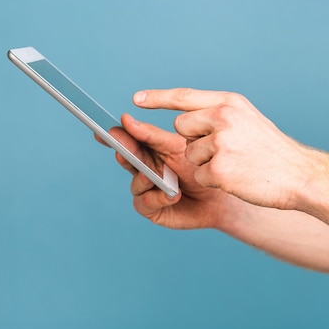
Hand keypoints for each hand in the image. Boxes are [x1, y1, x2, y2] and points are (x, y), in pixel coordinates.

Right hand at [97, 113, 234, 229]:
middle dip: (124, 154)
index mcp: (148, 150)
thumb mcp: (177, 147)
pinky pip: (146, 202)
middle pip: (129, 159)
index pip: (129, 140)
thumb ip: (152, 136)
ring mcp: (145, 189)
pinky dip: (158, 198)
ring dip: (144, 179)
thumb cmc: (200, 167)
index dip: (117, 136)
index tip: (109, 131)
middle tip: (121, 150)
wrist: (219, 196)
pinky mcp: (151, 208)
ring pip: (135, 182)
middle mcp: (143, 169)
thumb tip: (126, 120)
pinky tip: (173, 195)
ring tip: (150, 176)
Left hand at [134, 88, 316, 209]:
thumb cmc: (272, 150)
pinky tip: (236, 178)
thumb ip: (218, 114)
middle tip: (224, 149)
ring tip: (236, 164)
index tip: (136, 100)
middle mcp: (223, 117)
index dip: (157, 98)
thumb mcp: (247, 119)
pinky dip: (214, 181)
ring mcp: (221, 143)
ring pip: (190, 155)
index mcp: (229, 102)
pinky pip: (199, 175)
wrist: (300, 174)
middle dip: (194, 141)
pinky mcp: (220, 169)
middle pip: (181, 128)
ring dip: (206, 163)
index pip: (184, 97)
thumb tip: (184, 120)